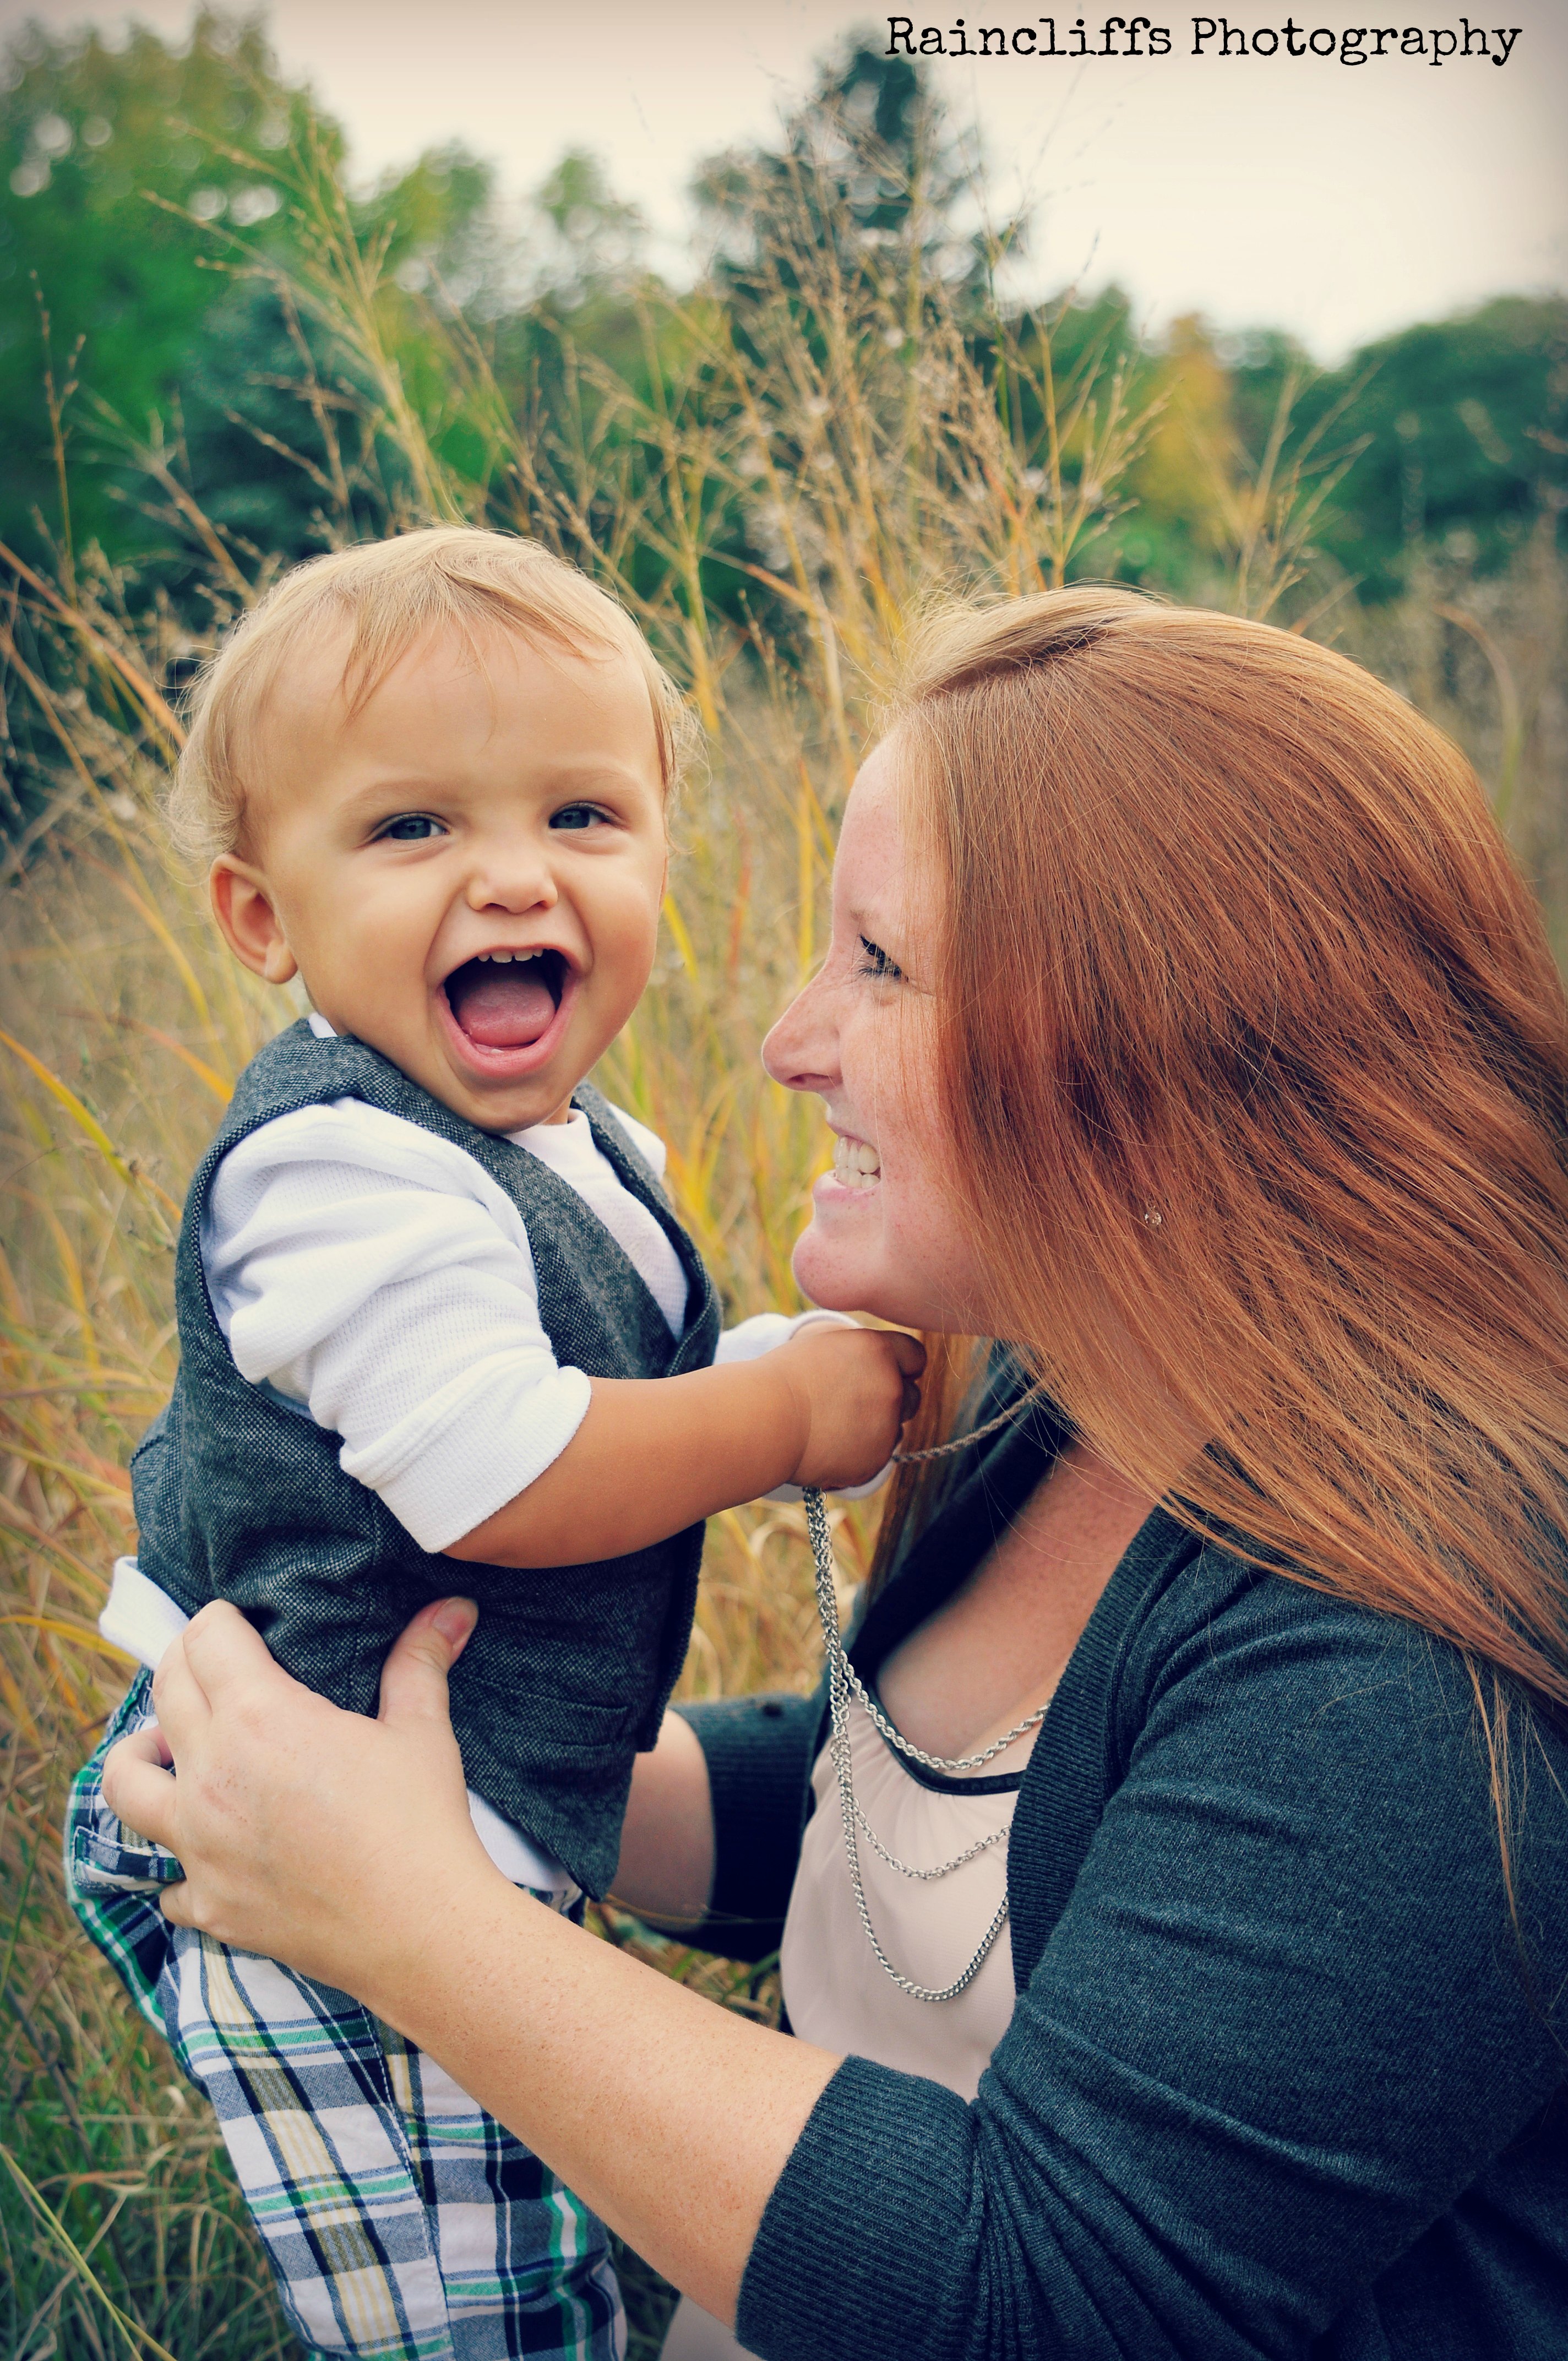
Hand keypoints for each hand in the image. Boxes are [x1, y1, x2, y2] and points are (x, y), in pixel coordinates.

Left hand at [100, 1596, 497, 2006]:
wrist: (421, 1932)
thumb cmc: (421, 1823)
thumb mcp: (422, 1730)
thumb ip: (421, 1659)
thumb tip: (454, 1606)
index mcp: (260, 1718)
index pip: (206, 1639)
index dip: (221, 1619)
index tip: (240, 1623)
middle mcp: (211, 1776)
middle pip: (165, 1691)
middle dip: (186, 1664)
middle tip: (216, 1665)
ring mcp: (199, 1846)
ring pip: (124, 1782)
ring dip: (142, 1754)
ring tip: (173, 1750)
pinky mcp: (207, 1903)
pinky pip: (163, 1877)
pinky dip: (179, 1861)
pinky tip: (214, 1851)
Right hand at [771, 1322, 923, 1489]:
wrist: (761, 1419)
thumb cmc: (782, 1378)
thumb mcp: (827, 1346)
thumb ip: (863, 1354)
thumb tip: (885, 1366)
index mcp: (879, 1350)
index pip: (915, 1356)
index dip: (900, 1366)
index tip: (880, 1373)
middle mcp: (891, 1386)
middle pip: (911, 1396)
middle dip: (890, 1400)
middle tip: (850, 1403)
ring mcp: (886, 1426)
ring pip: (894, 1429)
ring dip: (875, 1429)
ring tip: (832, 1426)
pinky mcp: (875, 1460)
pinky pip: (876, 1456)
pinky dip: (858, 1455)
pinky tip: (827, 1446)